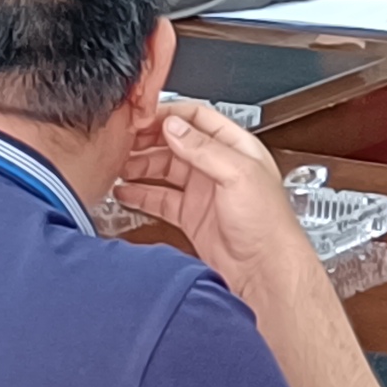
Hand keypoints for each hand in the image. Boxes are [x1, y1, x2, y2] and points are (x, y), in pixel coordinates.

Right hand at [114, 96, 323, 301]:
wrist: (265, 270)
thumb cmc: (268, 224)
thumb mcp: (238, 175)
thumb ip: (204, 149)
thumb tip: (174, 126)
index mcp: (235, 148)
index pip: (197, 118)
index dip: (169, 115)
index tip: (143, 119)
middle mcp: (217, 166)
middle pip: (175, 143)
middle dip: (148, 141)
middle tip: (123, 142)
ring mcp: (202, 192)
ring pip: (164, 170)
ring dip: (140, 166)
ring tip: (118, 166)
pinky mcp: (191, 216)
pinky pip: (160, 199)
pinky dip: (140, 195)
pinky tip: (124, 192)